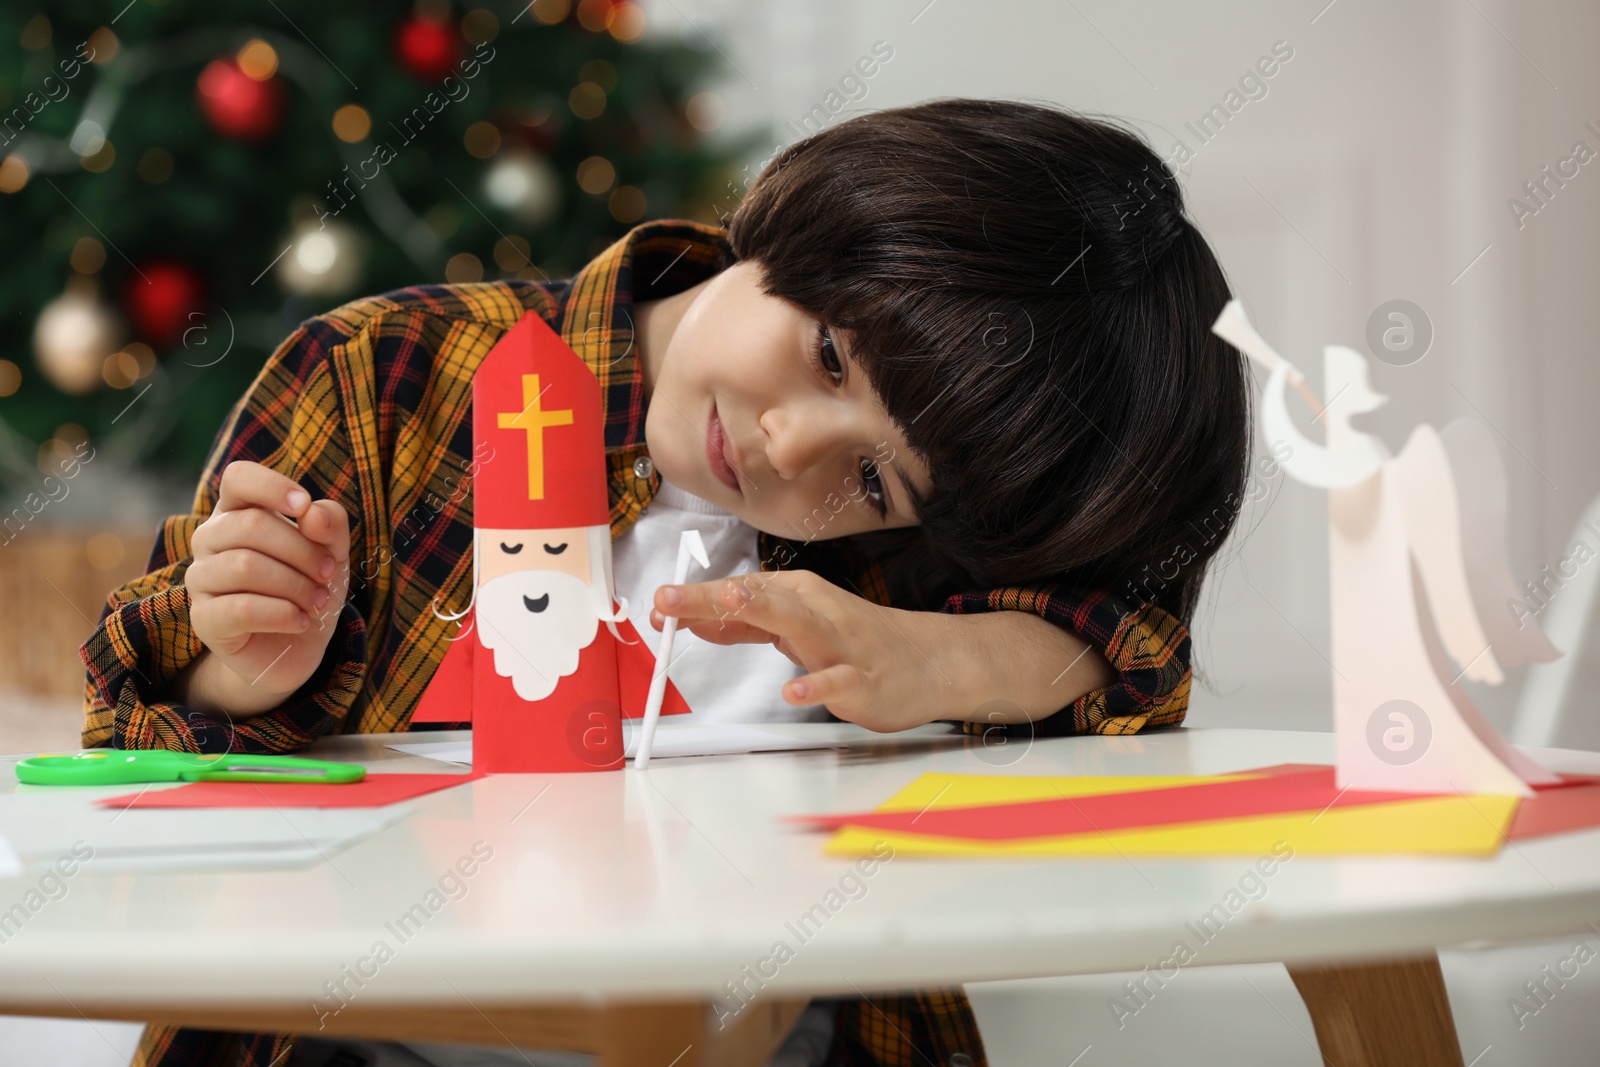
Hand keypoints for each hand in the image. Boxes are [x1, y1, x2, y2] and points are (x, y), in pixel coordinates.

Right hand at [184, 461, 350, 714]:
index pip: (238, 478)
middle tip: (329, 574)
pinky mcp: (204, 619)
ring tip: (318, 601)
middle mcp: (210, 539)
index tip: (303, 505)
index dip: (271, 486)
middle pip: (252, 525)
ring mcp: (201, 579)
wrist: (294, 648)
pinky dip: (282, 614)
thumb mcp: (332, 551)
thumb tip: (312, 513)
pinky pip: (241, 608)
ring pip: (245, 566)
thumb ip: (329, 523)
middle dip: (304, 550)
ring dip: (296, 585)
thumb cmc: (308, 586)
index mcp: (238, 511)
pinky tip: (300, 621)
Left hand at [650, 569, 947, 731]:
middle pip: (759, 599)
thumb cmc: (853, 642)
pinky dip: (815, 686)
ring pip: (799, 623)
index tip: (658, 604)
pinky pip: (836, 682)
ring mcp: (840, 644)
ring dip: (764, 612)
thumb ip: (746, 624)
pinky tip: (793, 691)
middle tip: (670, 599)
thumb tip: (693, 617)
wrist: (927, 662)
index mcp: (796, 594)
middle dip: (713, 598)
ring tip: (731, 606)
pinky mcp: (862, 679)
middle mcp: (816, 610)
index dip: (695, 599)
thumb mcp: (794, 627)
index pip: (738, 592)